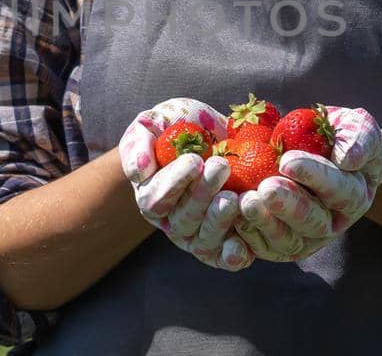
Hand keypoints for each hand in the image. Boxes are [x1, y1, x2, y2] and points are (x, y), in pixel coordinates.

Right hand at [117, 97, 253, 270]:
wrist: (216, 136)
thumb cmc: (178, 127)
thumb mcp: (154, 123)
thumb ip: (139, 144)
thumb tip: (140, 172)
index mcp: (152, 197)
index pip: (155, 200)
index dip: (174, 183)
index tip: (194, 161)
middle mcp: (172, 221)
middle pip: (182, 221)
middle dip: (201, 195)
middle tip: (220, 167)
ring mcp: (199, 234)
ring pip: (203, 240)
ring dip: (219, 220)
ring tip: (235, 197)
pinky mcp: (225, 241)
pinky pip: (224, 258)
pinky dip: (232, 255)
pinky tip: (243, 245)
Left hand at [234, 105, 381, 261]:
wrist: (318, 155)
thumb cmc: (339, 137)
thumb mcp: (357, 127)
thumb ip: (359, 137)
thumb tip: (348, 159)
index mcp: (354, 195)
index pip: (339, 190)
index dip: (315, 176)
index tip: (288, 160)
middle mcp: (332, 222)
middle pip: (313, 222)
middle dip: (288, 206)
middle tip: (265, 188)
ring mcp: (306, 238)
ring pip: (288, 240)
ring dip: (266, 223)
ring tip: (245, 202)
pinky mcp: (279, 244)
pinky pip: (265, 247)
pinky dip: (249, 236)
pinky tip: (234, 218)